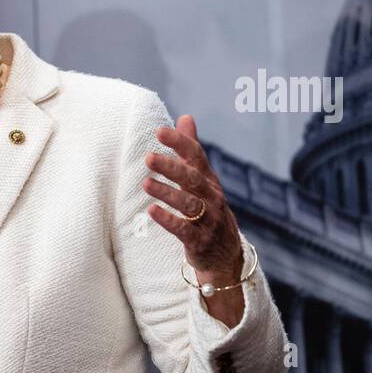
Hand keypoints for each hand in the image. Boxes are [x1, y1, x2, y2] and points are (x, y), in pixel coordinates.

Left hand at [143, 115, 245, 327]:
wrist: (225, 256)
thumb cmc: (208, 211)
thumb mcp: (203, 181)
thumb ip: (191, 151)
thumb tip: (185, 117)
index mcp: (209, 181)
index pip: (197, 157)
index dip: (180, 143)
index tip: (160, 131)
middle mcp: (212, 198)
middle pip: (193, 179)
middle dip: (172, 168)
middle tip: (148, 158)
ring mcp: (208, 221)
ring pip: (189, 204)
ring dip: (168, 193)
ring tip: (146, 183)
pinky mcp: (199, 241)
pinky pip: (184, 230)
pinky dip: (168, 220)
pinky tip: (151, 211)